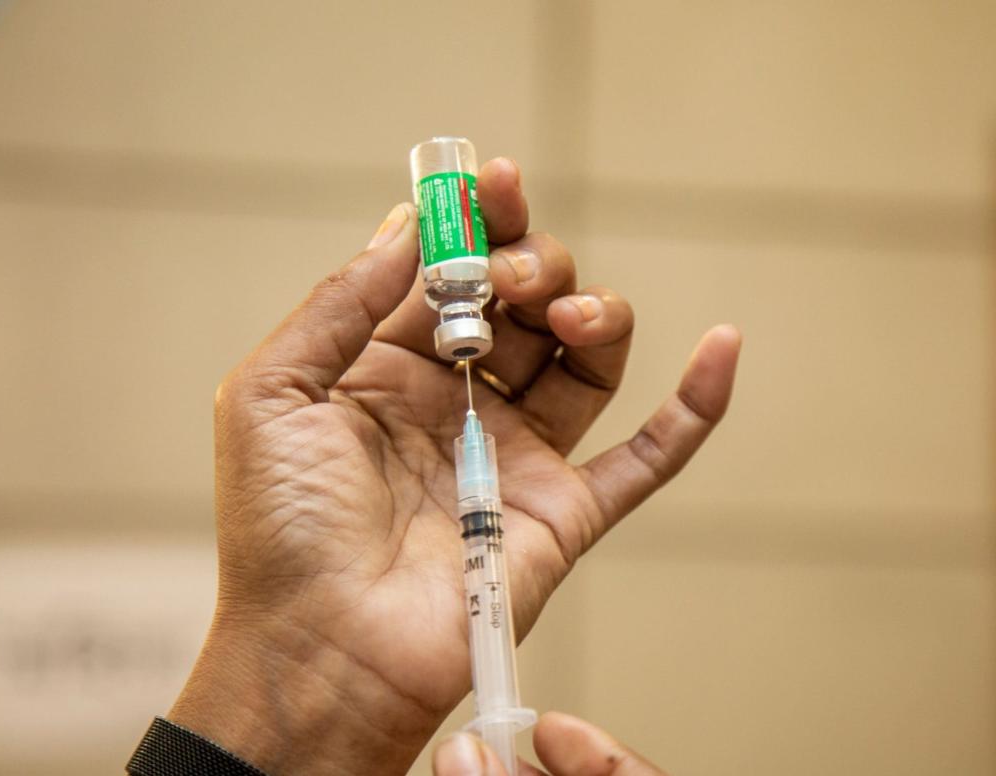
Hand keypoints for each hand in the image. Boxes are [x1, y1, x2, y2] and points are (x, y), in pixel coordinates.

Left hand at [167, 158, 740, 774]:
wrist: (320, 650)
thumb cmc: (280, 532)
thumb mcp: (272, 394)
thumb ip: (339, 304)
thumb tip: (404, 225)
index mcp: (389, 369)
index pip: (449, 274)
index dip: (473, 225)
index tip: (488, 182)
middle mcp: (460, 402)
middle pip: (526, 304)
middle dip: (531, 265)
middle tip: (510, 275)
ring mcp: (518, 455)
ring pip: (587, 360)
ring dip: (596, 314)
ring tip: (566, 313)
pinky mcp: (565, 512)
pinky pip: (647, 457)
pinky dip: (695, 407)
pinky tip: (723, 346)